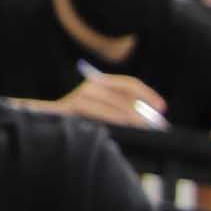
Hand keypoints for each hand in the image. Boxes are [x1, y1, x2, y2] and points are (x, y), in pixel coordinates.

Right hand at [43, 73, 169, 127]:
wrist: (49, 128)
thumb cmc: (84, 124)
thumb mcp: (107, 115)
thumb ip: (125, 113)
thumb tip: (152, 120)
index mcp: (102, 83)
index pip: (128, 83)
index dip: (147, 94)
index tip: (161, 107)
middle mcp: (91, 86)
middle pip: (123, 94)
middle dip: (142, 109)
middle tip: (155, 123)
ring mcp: (80, 95)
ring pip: (111, 101)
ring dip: (130, 114)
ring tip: (143, 126)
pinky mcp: (70, 106)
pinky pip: (96, 109)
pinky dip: (111, 115)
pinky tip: (123, 123)